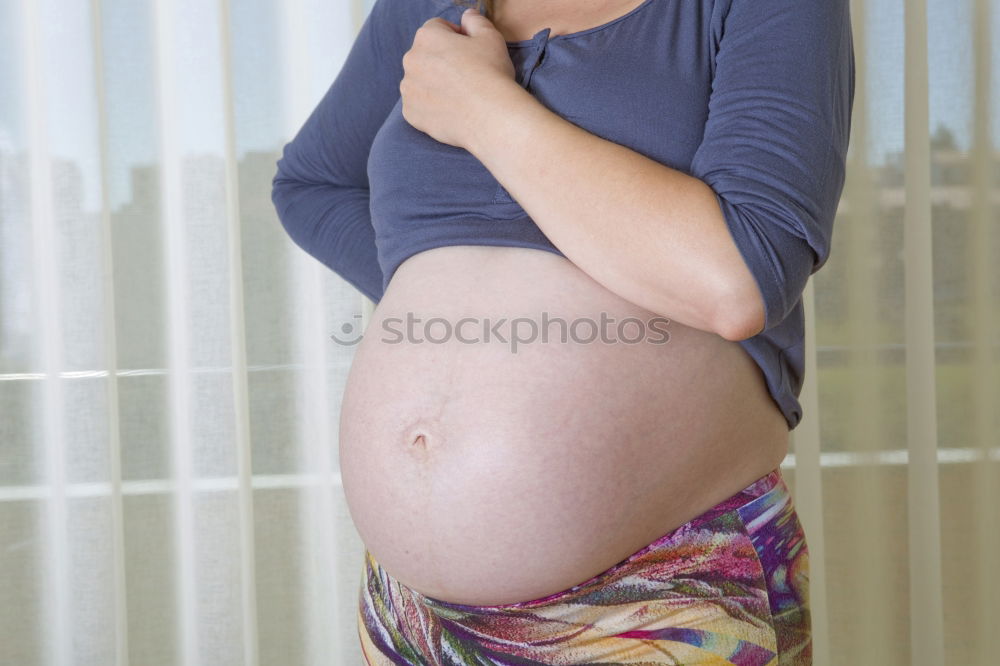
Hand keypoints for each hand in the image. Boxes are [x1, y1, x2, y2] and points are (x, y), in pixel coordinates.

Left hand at [400, 8, 519, 149]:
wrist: (489, 117)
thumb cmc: (491, 74)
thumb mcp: (490, 37)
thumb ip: (475, 21)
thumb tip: (467, 16)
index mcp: (426, 36)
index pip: (437, 28)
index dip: (456, 37)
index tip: (470, 52)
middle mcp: (410, 60)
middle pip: (426, 55)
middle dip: (441, 61)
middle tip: (465, 76)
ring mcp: (408, 89)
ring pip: (420, 82)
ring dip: (434, 84)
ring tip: (459, 95)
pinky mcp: (410, 113)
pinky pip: (419, 106)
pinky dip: (431, 107)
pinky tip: (451, 110)